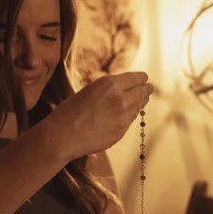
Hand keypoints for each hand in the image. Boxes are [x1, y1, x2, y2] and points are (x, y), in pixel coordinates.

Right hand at [40, 72, 154, 161]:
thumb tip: (122, 90)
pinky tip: (129, 113)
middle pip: (142, 92)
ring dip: (141, 102)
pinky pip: (131, 120)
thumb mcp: (90, 91)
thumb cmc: (69, 112)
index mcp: (110, 83)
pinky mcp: (122, 130)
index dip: (142, 78)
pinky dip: (131, 115)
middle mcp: (120, 97)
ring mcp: (123, 115)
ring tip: (143, 99)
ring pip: (139, 106)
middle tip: (149, 88)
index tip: (145, 79)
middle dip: (146, 89)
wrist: (63, 135)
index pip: (136, 78)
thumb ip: (108, 90)